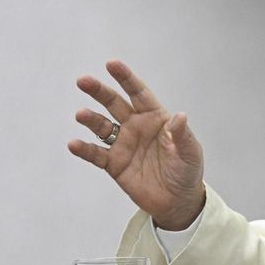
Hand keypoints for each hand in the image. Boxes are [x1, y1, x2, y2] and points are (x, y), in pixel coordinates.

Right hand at [68, 59, 205, 230]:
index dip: (126, 78)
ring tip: (81, 114)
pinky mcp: (114, 164)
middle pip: (114, 104)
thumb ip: (182, 135)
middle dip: (100, 91)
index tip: (112, 64)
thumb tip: (180, 116)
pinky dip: (84, 149)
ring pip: (102, 126)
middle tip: (83, 80)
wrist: (178, 201)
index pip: (139, 93)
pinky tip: (74, 144)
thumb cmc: (187, 171)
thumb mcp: (190, 152)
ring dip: (91, 119)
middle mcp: (136, 126)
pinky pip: (96, 154)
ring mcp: (124, 144)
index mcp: (156, 118)